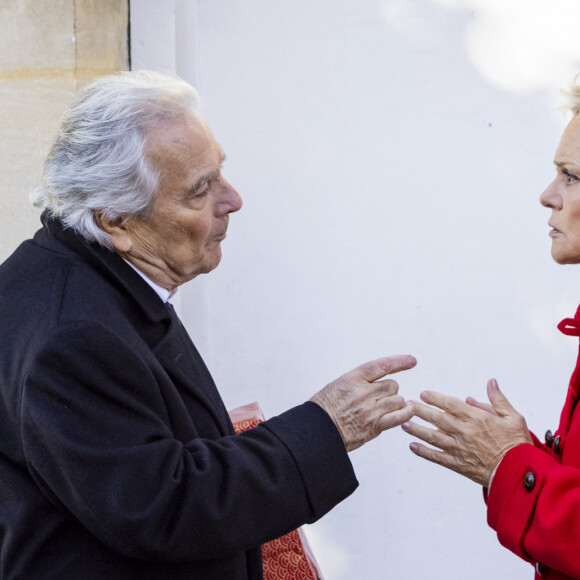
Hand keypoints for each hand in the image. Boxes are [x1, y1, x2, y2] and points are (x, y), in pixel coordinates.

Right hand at [310, 355, 416, 451]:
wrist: (317, 431)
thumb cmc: (324, 409)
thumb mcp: (337, 385)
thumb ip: (358, 382)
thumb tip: (375, 381)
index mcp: (352, 379)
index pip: (382, 366)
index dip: (399, 362)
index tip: (411, 360)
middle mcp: (363, 393)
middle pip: (392, 386)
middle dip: (389, 390)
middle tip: (380, 397)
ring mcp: (370, 410)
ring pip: (397, 400)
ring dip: (395, 402)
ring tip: (386, 407)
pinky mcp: (375, 425)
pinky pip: (399, 416)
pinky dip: (405, 413)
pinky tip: (407, 411)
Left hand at [402, 379, 532, 485]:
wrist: (519, 474)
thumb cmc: (517, 444)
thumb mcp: (513, 417)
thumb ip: (498, 400)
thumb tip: (490, 382)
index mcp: (478, 419)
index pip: (451, 405)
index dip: (436, 398)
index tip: (423, 393)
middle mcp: (465, 433)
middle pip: (438, 419)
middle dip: (420, 411)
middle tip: (406, 404)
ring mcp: (460, 449)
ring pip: (434, 437)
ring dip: (417, 430)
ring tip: (403, 423)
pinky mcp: (458, 465)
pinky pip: (437, 457)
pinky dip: (424, 452)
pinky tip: (412, 446)